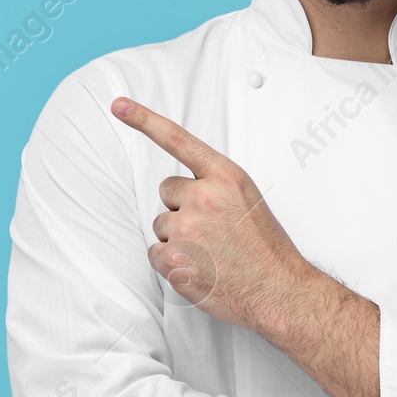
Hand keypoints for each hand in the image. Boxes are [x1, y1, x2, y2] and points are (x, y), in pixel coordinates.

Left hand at [111, 96, 307, 332]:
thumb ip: (216, 186)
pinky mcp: (173, 259)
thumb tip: (185, 189)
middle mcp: (202, 197)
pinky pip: (155, 253)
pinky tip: (199, 269)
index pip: (177, 140)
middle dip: (182, 208)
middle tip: (212, 230)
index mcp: (224, 177)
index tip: (118, 105)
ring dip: (178, 238)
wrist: (278, 291)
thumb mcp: (248, 200)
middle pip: (167, 191)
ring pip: (161, 224)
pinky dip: (172, 263)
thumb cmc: (266, 249)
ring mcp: (186, 228)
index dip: (143, 120)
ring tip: (210, 252)